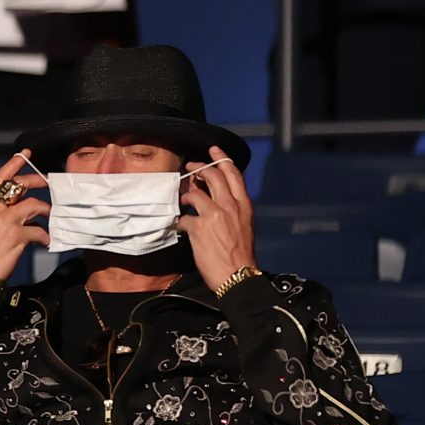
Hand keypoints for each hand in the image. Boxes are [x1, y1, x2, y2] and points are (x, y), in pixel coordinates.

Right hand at [0, 150, 49, 285]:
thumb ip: (1, 216)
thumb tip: (27, 215)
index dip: (13, 163)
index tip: (26, 154)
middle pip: (20, 185)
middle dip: (39, 181)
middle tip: (51, 183)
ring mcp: (5, 221)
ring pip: (34, 205)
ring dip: (47, 211)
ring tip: (53, 218)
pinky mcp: (15, 235)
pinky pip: (39, 230)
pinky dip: (45, 236)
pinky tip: (46, 242)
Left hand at [177, 145, 257, 292]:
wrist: (239, 275)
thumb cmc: (241, 254)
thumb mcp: (245, 226)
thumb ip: (233, 210)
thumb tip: (218, 200)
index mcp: (244, 206)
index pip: (234, 175)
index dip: (222, 158)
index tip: (213, 148)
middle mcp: (230, 207)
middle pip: (213, 176)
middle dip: (198, 167)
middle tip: (189, 166)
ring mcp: (214, 216)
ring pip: (195, 192)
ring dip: (185, 193)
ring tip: (182, 198)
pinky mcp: (199, 228)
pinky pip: (183, 218)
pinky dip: (179, 222)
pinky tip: (180, 227)